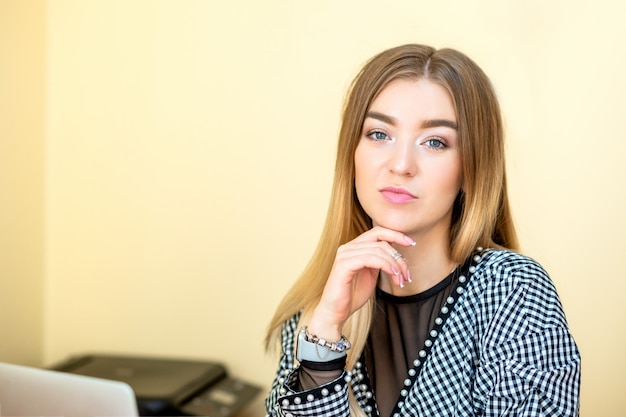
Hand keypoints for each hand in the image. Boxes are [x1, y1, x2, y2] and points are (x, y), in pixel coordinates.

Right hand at [307, 226, 414, 340]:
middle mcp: (348, 247)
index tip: (411, 243)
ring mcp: (344, 254)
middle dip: (399, 257)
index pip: (378, 232)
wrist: (335, 313)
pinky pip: (370, 258)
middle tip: (407, 275)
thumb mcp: (371, 274)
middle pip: (381, 240)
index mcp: (354, 247)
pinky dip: (385, 264)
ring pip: (378, 249)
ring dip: (395, 265)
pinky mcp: (343, 265)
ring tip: (401, 281)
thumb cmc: (352, 295)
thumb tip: (397, 253)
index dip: (396, 234)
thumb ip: (380, 261)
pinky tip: (393, 274)